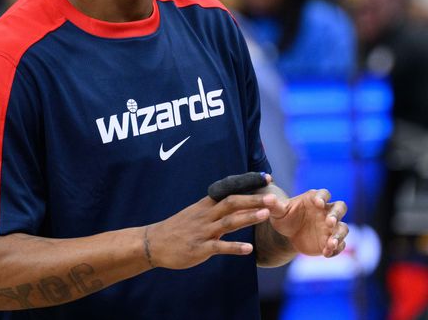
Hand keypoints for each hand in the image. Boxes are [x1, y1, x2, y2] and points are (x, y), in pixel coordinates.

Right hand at [146, 194, 274, 269]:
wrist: (153, 242)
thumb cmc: (178, 228)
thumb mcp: (196, 213)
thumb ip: (215, 208)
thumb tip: (236, 202)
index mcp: (207, 205)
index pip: (230, 190)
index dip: (249, 184)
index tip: (267, 178)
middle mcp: (206, 215)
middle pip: (232, 203)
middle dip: (253, 199)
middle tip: (273, 197)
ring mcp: (203, 231)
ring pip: (229, 222)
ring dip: (248, 218)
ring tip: (266, 215)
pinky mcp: (200, 248)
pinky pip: (219, 246)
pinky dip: (234, 247)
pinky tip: (249, 249)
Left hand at [266, 188, 347, 257]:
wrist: (287, 236)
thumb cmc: (284, 218)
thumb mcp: (278, 212)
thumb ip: (274, 206)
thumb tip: (268, 199)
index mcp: (314, 199)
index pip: (324, 194)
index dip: (323, 197)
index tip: (318, 203)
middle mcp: (326, 211)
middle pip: (340, 208)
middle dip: (336, 214)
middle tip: (330, 222)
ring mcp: (330, 227)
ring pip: (343, 227)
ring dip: (339, 235)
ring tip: (330, 244)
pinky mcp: (330, 240)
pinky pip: (340, 245)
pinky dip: (336, 250)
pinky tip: (326, 253)